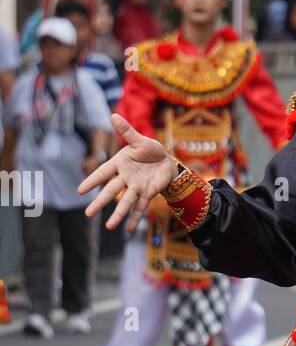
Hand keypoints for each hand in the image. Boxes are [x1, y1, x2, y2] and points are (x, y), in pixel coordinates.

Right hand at [77, 114, 175, 233]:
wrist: (166, 161)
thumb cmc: (150, 150)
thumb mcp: (140, 140)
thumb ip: (127, 131)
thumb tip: (113, 115)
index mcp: (120, 163)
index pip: (103, 173)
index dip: (92, 181)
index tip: (80, 191)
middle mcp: (126, 177)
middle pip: (111, 191)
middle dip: (100, 202)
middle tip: (87, 214)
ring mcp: (136, 187)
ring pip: (126, 202)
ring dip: (118, 214)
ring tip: (109, 227)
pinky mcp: (148, 194)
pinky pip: (141, 207)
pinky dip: (136, 218)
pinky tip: (129, 229)